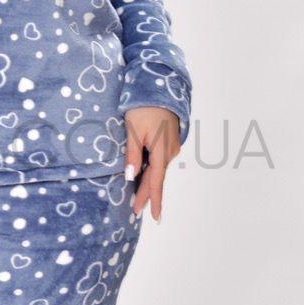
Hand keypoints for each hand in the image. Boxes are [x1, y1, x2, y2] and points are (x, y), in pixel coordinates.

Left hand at [124, 106, 181, 222]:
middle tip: (137, 211)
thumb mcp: (133, 130)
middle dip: (147, 194)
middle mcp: (170, 151)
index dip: (153, 199)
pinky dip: (151, 170)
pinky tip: (144, 176)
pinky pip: (160, 160)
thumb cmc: (143, 107)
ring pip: (158, 169)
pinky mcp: (169, 141)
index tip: (154, 217)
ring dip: (148, 182)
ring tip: (138, 198)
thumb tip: (131, 177)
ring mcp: (171, 146)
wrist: (161, 87)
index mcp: (161, 151)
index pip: (156, 181)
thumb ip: (133, 154)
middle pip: (157, 177)